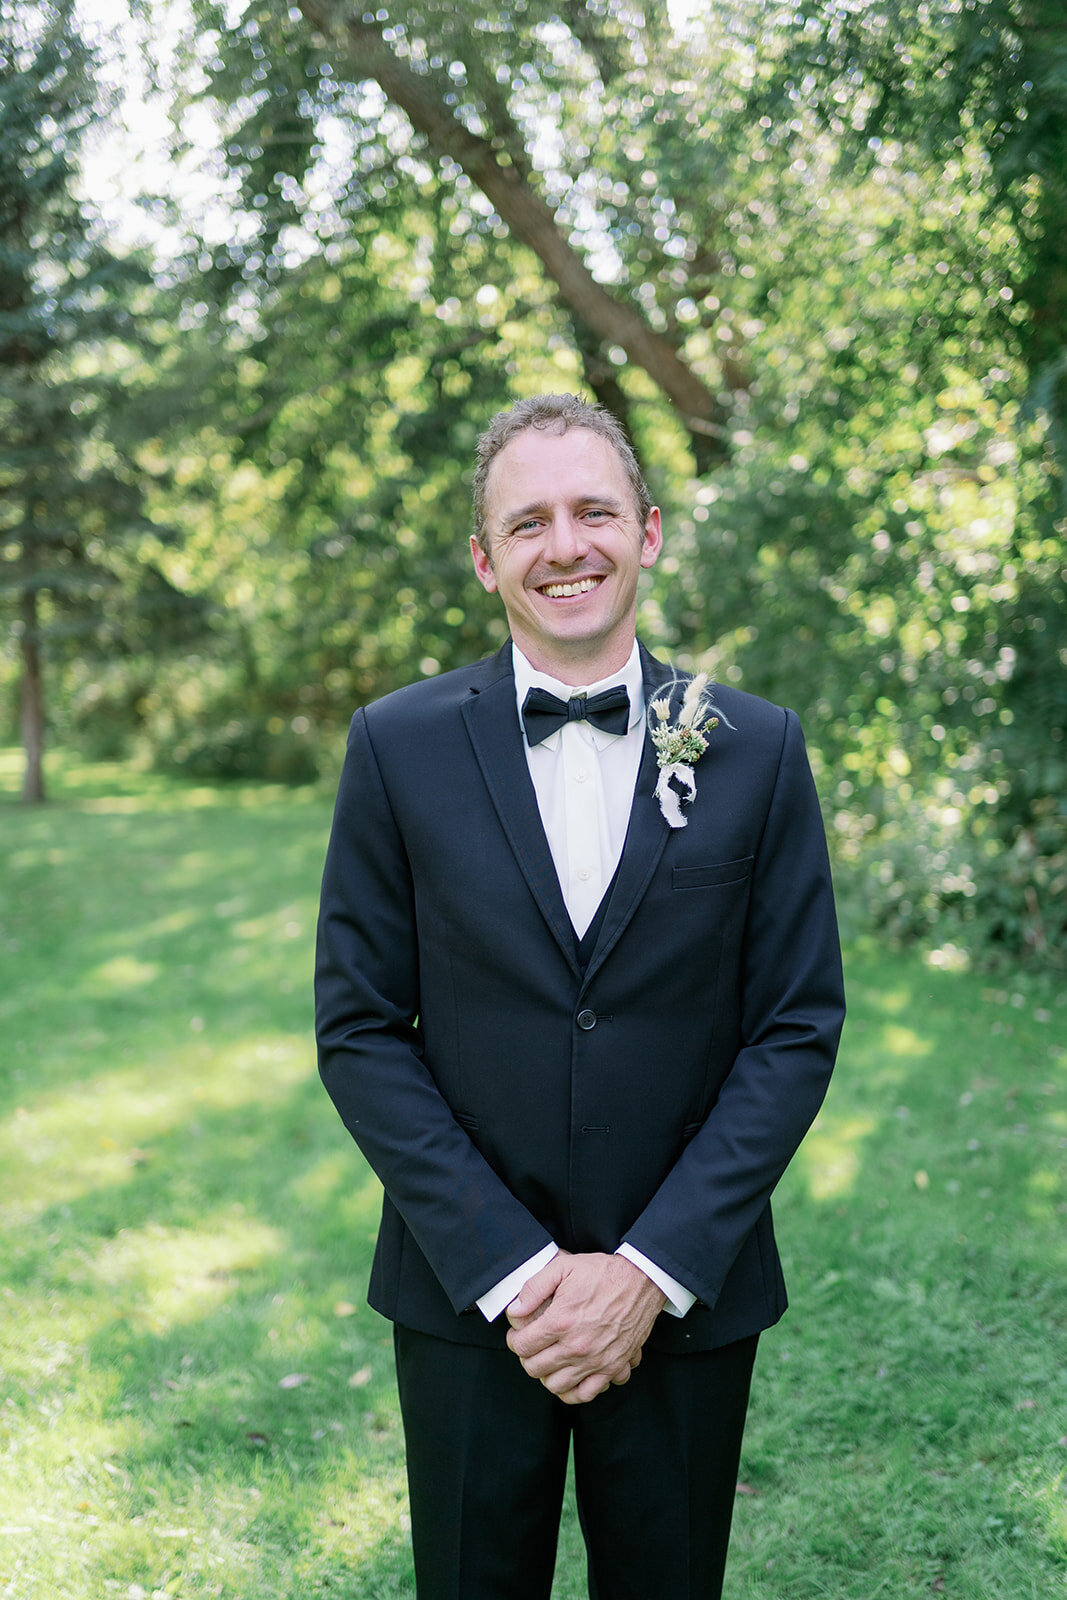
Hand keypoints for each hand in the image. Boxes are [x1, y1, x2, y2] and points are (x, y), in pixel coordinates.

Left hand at [505, 1251, 666, 1404]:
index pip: (522, 1346)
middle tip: (531, 1346)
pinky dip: (573, 1391)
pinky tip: (569, 1376)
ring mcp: (595, 1360)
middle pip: (535, 1369)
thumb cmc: (602, 1273)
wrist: (641, 1281)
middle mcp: (576, 1346)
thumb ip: (533, 1288)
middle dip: (527, 1358)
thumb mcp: (563, 1267)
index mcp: (561, 1321)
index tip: (518, 1334)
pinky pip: (586, 1394)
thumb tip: (514, 1311)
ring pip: (556, 1386)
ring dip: (546, 1375)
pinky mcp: (612, 1367)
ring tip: (549, 1359)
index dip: (514, 1340)